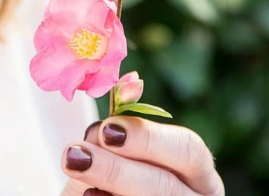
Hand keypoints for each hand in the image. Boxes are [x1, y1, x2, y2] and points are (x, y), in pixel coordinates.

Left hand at [60, 117, 223, 195]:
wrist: (93, 194)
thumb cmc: (112, 163)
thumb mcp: (112, 143)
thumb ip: (120, 119)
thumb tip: (130, 83)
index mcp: (196, 170)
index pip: (190, 150)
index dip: (149, 138)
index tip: (107, 128)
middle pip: (166, 186)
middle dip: (118, 170)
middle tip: (77, 154)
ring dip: (107, 185)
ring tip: (72, 165)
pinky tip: (85, 194)